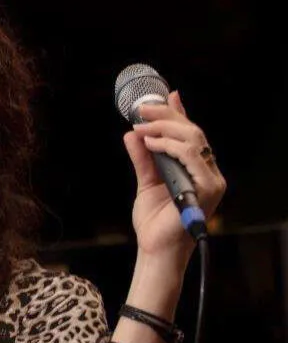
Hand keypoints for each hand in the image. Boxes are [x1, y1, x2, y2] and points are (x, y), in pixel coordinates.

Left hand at [124, 91, 225, 260]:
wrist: (156, 247)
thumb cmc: (154, 220)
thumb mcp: (145, 181)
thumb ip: (143, 157)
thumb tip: (132, 133)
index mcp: (195, 168)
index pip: (190, 135)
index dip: (179, 113)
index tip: (165, 95)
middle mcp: (208, 171)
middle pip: (193, 132)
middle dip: (167, 116)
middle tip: (142, 110)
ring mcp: (211, 179)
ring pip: (194, 140)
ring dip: (165, 129)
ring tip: (142, 127)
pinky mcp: (209, 189)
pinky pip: (193, 158)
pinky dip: (171, 146)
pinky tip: (152, 143)